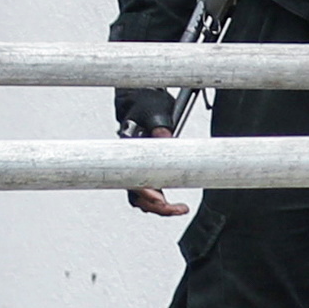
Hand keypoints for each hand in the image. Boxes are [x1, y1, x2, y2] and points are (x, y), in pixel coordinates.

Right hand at [118, 82, 191, 217]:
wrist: (140, 98)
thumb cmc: (145, 104)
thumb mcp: (154, 110)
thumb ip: (159, 126)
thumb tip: (165, 137)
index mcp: (128, 148)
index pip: (131, 177)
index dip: (144, 191)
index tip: (160, 199)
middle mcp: (129, 161)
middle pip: (135, 194)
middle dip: (155, 206)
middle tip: (178, 208)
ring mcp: (136, 165)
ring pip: (140, 196)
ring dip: (158, 207)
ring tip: (180, 208)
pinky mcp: (146, 166)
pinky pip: (150, 189)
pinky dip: (160, 201)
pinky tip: (175, 203)